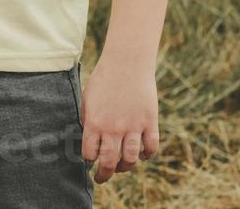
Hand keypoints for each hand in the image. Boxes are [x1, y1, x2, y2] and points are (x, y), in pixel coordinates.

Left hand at [80, 53, 159, 183]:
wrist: (126, 63)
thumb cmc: (103, 78)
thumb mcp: (88, 98)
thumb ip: (88, 119)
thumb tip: (87, 138)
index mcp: (94, 122)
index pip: (89, 153)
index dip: (88, 159)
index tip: (88, 160)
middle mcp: (113, 128)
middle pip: (109, 162)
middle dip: (104, 174)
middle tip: (101, 177)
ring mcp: (133, 127)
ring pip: (131, 159)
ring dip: (125, 166)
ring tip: (121, 167)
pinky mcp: (150, 122)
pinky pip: (151, 147)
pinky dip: (147, 155)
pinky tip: (142, 154)